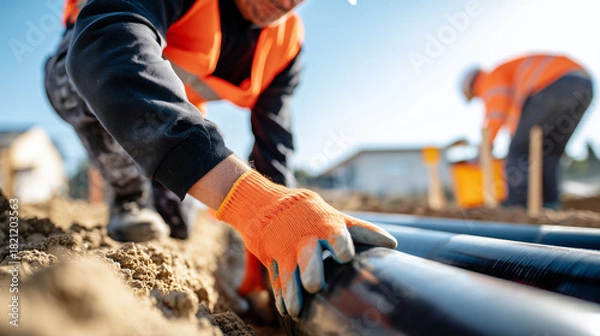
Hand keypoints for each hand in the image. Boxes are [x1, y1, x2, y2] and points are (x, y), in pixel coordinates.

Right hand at [216, 170, 396, 316]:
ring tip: (297, 310)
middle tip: (315, 286)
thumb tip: (392, 244)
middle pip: (308, 256)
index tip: (346, 256)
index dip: (342, 243)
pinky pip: (276, 278)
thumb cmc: (312, 215)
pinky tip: (286, 309)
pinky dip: (281, 295)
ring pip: (289, 273)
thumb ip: (361, 232)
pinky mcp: (270, 258)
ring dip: (293, 292)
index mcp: (325, 224)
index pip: (337, 233)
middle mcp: (306, 238)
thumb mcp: (334, 217)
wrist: (266, 204)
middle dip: (310, 271)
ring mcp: (286, 248)